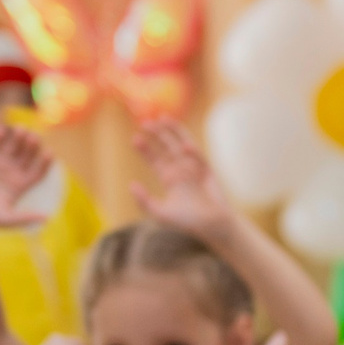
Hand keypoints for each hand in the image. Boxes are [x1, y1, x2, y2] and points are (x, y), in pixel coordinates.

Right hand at [0, 126, 50, 231]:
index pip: (38, 171)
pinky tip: (1, 130)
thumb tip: (47, 219)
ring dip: (18, 137)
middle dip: (32, 145)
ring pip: (13, 146)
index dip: (44, 163)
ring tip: (22, 130)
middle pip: (28, 155)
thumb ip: (24, 218)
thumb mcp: (6, 219)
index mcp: (22, 185)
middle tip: (34, 137)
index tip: (49, 153)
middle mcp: (13, 172)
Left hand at [132, 119, 235, 239]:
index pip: (155, 159)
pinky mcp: (208, 171)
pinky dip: (193, 152)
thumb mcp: (160, 214)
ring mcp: (194, 169)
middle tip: (146, 123)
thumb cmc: (188, 222)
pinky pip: (199, 158)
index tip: (136, 138)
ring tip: (163, 118)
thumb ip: (144, 201)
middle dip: (157, 135)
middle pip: (167, 148)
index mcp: (170, 179)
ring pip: (182, 146)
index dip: (146, 149)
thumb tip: (131, 185)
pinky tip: (185, 147)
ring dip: (174, 132)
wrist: (212, 225)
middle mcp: (181, 171)